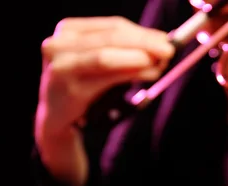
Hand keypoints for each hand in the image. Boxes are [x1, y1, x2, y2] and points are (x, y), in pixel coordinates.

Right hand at [34, 16, 174, 185]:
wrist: (59, 118)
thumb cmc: (85, 87)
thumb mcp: (100, 64)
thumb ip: (125, 51)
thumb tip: (162, 45)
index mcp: (69, 30)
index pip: (113, 26)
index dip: (143, 32)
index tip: (166, 39)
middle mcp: (60, 44)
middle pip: (111, 37)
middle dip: (144, 43)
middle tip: (168, 50)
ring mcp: (62, 66)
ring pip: (107, 55)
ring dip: (139, 58)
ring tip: (160, 63)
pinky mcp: (71, 89)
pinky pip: (106, 77)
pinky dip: (131, 73)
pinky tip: (149, 73)